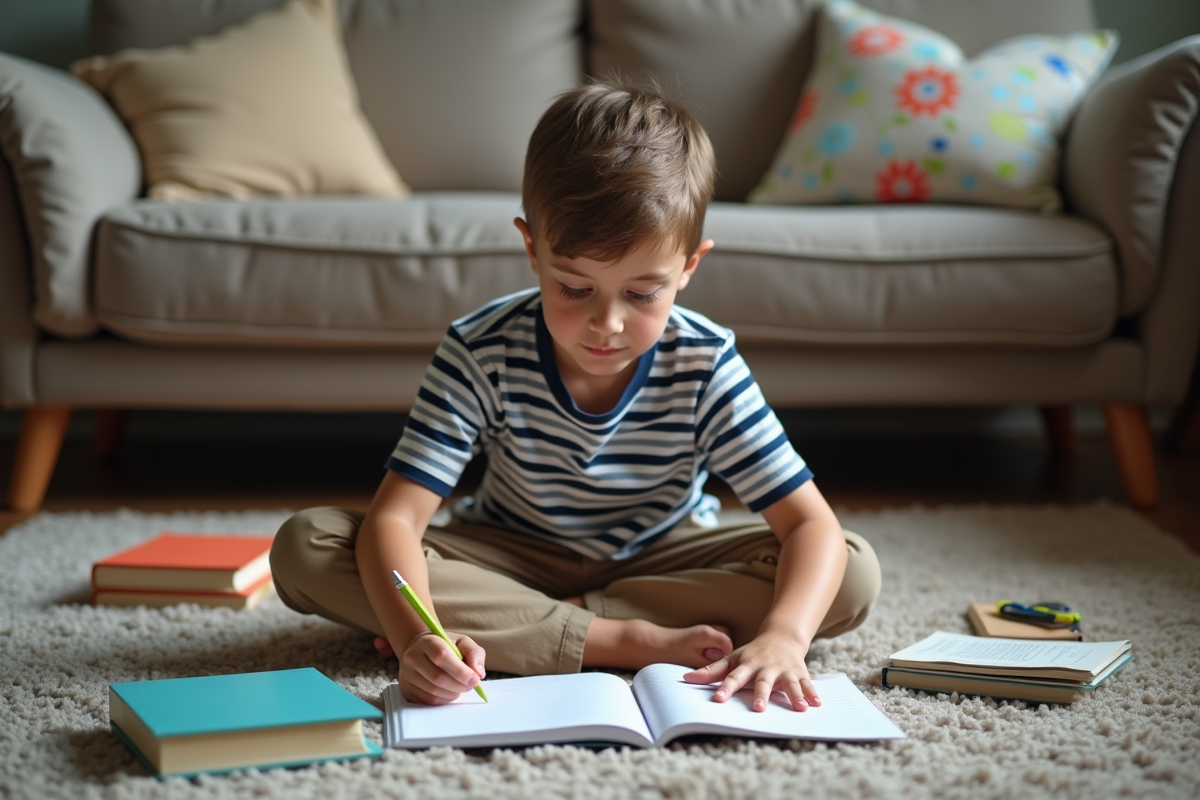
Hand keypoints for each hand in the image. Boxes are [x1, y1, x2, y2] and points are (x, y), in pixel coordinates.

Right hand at [398, 630, 485, 704]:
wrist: (421, 650)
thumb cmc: (445, 646)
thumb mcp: (463, 642)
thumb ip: (475, 654)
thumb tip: (478, 673)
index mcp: (427, 641)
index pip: (441, 656)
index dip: (461, 671)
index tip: (475, 679)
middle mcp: (412, 657)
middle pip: (438, 677)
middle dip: (460, 685)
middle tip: (471, 685)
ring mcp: (407, 675)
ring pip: (433, 692)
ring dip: (453, 693)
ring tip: (460, 687)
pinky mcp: (406, 689)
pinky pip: (428, 701)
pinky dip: (444, 700)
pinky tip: (449, 692)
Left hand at [681, 630, 818, 711]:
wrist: (782, 636)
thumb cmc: (753, 652)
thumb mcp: (732, 659)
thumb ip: (711, 671)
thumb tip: (685, 678)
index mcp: (748, 664)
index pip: (734, 677)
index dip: (725, 688)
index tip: (718, 699)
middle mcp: (766, 667)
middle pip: (763, 682)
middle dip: (761, 694)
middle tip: (758, 709)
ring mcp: (784, 670)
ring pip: (789, 683)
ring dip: (795, 695)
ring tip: (800, 708)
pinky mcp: (799, 673)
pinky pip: (807, 684)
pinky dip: (813, 694)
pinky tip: (817, 704)